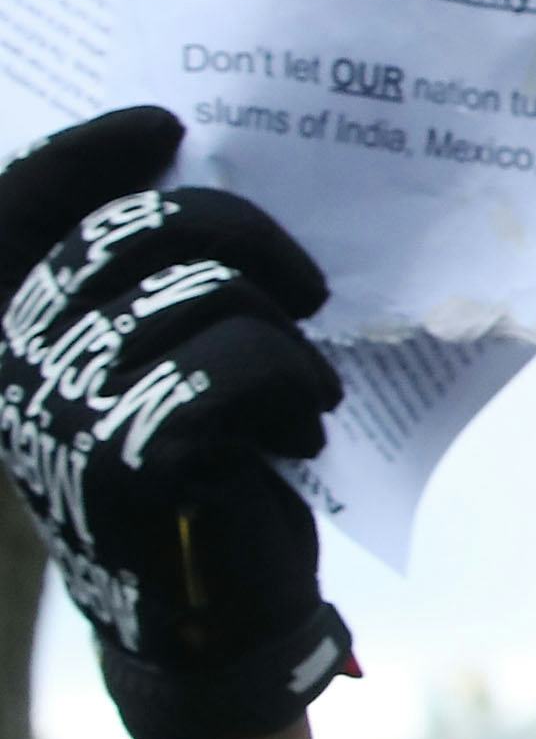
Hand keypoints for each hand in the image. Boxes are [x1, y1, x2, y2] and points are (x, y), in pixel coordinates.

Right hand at [0, 108, 350, 738]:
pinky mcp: (132, 456)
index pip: (16, 209)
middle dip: (241, 233)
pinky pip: (238, 361)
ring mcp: (65, 412)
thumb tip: (186, 159)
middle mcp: (13, 368)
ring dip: (282, 330)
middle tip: (302, 288)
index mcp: (9, 337)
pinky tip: (302, 428)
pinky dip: (292, 384)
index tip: (166, 125)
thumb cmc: (202, 472)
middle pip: (138, 228)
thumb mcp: (159, 367)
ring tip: (303, 383)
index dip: (84, 152)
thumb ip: (144, 286)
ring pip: (204, 291)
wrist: (217, 613)